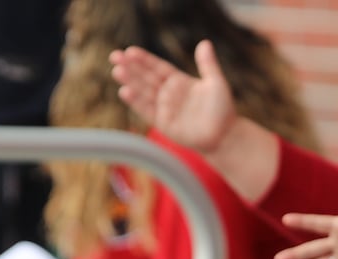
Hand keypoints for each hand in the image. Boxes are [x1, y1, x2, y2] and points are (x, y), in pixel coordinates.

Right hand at [110, 40, 234, 155]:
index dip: (144, 60)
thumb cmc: (222, 110)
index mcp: (179, 81)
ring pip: (143, 92)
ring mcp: (164, 108)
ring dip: (130, 81)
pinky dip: (136, 102)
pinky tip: (125, 91)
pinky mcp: (162, 123)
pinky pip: (147, 110)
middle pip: (146, 77)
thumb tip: (204, 42)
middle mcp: (168, 93)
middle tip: (114, 56)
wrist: (223, 137)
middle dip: (130, 67)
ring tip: (117, 71)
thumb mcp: (216, 83)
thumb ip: (208, 64)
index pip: (158, 67)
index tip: (130, 51)